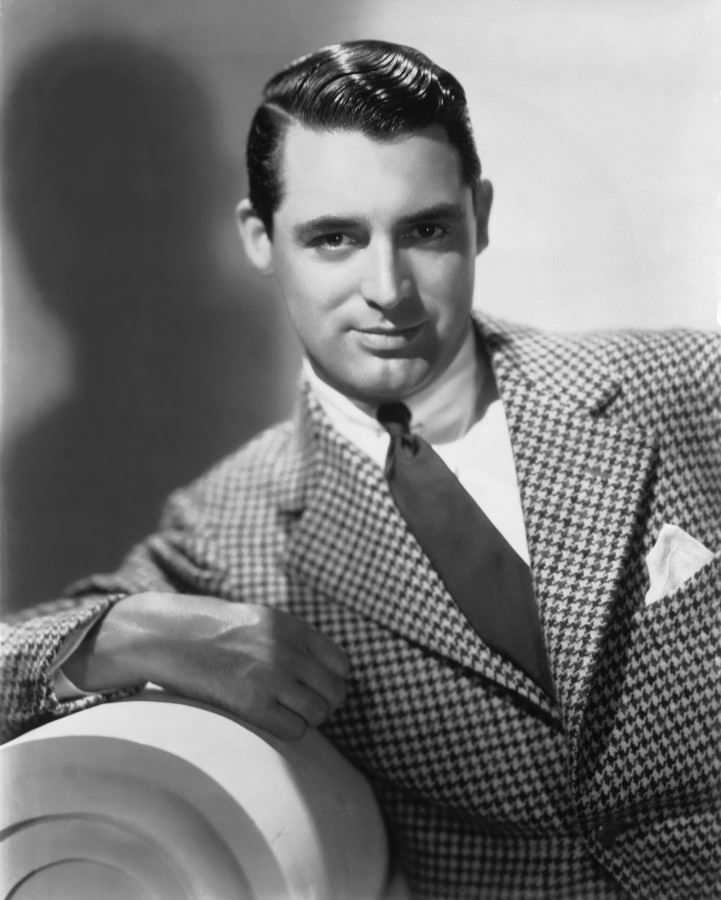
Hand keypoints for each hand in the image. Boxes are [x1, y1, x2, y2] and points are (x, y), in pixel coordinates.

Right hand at [64, 593, 349, 740]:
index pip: (342, 665)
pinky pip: (295, 730)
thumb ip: (295, 641)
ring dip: (305, 719)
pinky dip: (288, 731)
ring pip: (319, 713)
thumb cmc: (215, 631)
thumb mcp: (263, 621)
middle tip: (299, 706)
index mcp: (294, 627)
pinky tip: (268, 721)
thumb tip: (329, 673)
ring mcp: (273, 677)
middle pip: (335, 692)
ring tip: (282, 713)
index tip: (314, 688)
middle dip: (323, 704)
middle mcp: (289, 651)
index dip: (332, 681)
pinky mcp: (253, 704)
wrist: (169, 636)